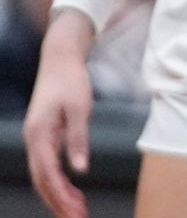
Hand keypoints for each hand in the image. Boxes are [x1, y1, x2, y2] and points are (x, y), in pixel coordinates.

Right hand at [23, 11, 94, 217]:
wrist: (60, 57)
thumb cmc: (71, 79)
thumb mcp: (80, 108)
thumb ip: (78, 139)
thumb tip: (80, 170)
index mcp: (39, 134)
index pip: (48, 175)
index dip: (61, 196)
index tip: (75, 212)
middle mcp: (33, 140)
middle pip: (42, 181)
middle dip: (58, 202)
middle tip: (77, 217)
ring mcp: (37, 138)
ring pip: (43, 175)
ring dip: (58, 194)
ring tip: (77, 209)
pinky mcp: (43, 135)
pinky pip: (47, 165)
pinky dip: (58, 181)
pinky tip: (72, 190)